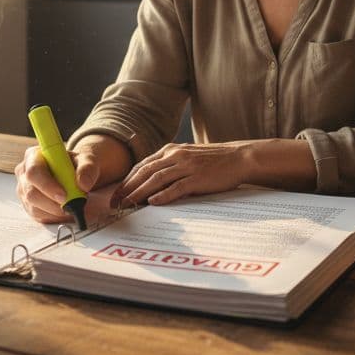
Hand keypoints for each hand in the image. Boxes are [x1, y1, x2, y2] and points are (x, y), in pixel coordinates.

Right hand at [14, 135, 126, 225]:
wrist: (78, 174)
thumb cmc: (78, 164)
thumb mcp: (87, 160)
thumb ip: (87, 168)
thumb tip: (83, 183)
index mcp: (34, 156)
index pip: (34, 172)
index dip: (47, 185)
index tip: (64, 195)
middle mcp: (25, 173)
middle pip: (31, 193)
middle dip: (53, 203)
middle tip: (72, 206)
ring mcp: (24, 191)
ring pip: (35, 208)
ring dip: (56, 211)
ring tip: (72, 204)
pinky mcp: (29, 205)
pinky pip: (39, 216)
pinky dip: (55, 216)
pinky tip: (65, 209)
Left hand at [112, 141, 250, 207]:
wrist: (239, 157)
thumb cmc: (214, 161)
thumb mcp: (188, 158)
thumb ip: (170, 166)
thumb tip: (151, 185)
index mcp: (172, 150)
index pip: (142, 165)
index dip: (127, 180)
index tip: (116, 194)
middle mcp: (176, 155)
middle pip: (145, 171)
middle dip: (128, 188)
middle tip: (115, 203)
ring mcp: (187, 166)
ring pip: (156, 178)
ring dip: (140, 192)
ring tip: (128, 204)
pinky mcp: (198, 177)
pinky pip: (177, 187)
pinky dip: (164, 195)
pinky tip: (153, 202)